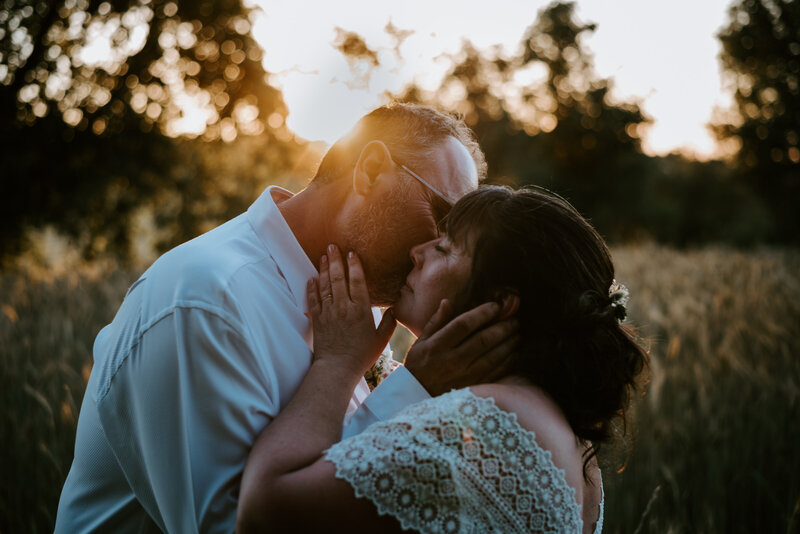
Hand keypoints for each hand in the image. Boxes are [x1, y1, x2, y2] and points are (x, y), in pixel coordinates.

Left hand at [307, 245, 395, 375]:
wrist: (337, 369)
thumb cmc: (361, 356)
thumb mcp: (381, 340)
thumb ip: (389, 323)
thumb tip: (396, 309)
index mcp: (360, 309)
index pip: (357, 280)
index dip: (354, 265)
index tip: (352, 253)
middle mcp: (343, 306)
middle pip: (338, 277)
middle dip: (335, 260)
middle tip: (332, 246)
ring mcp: (329, 312)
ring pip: (324, 285)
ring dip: (323, 269)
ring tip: (323, 256)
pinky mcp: (317, 319)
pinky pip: (313, 299)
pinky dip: (312, 287)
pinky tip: (312, 278)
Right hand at [403, 300, 518, 395]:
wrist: (416, 397)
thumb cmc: (419, 366)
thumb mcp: (420, 342)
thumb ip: (435, 322)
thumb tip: (448, 301)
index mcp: (437, 346)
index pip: (463, 325)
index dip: (482, 313)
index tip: (495, 306)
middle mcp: (451, 360)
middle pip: (483, 340)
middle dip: (502, 327)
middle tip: (514, 318)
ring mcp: (463, 376)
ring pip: (492, 357)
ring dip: (508, 343)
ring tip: (517, 333)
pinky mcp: (472, 388)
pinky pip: (495, 373)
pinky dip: (508, 362)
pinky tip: (515, 353)